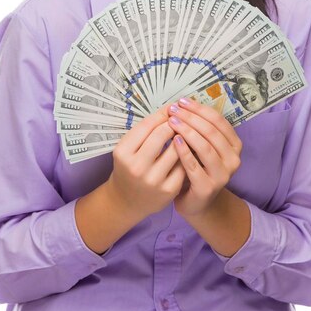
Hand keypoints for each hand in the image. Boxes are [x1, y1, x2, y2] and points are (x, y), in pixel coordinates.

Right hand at [107, 107, 185, 221]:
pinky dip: (186, 155)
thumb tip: (170, 108)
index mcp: (123, 152)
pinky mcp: (168, 190)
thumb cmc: (129, 168)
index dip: (162, 114)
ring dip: (183, 137)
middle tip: (180, 119)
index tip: (171, 108)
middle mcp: (136, 167)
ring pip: (176, 148)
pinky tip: (186, 151)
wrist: (127, 201)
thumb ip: (146, 130)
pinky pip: (183, 164)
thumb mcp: (128, 148)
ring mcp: (153, 180)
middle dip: (174, 123)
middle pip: (162, 134)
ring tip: (185, 133)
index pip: (147, 125)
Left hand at [168, 98, 242, 216]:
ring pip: (205, 147)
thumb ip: (199, 128)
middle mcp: (233, 159)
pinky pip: (194, 166)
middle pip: (211, 132)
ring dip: (187, 131)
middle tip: (173, 110)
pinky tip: (174, 141)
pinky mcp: (207, 188)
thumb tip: (183, 103)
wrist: (196, 202)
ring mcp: (222, 175)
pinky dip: (184, 151)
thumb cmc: (197, 167)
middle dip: (191, 118)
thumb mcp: (202, 145)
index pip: (218, 120)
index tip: (182, 101)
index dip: (199, 109)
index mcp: (234, 145)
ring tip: (172, 122)